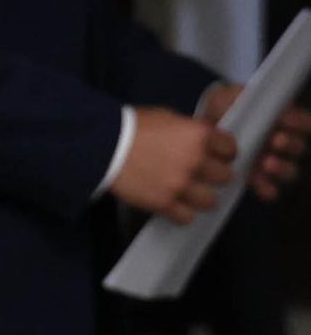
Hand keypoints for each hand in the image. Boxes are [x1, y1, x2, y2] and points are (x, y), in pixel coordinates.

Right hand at [109, 107, 234, 222]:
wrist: (103, 146)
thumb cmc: (133, 126)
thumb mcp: (167, 117)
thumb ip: (190, 131)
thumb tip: (204, 141)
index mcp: (198, 136)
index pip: (231, 149)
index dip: (223, 152)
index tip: (216, 155)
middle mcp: (195, 161)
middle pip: (225, 177)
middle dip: (214, 175)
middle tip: (201, 173)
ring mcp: (180, 185)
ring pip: (210, 201)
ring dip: (201, 197)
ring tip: (188, 192)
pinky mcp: (164, 203)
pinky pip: (187, 217)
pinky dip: (182, 213)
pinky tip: (174, 204)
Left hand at [200, 83, 310, 202]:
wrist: (202, 128)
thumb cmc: (224, 108)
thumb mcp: (231, 96)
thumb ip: (242, 94)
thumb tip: (250, 97)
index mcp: (282, 121)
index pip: (303, 123)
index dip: (299, 122)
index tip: (285, 119)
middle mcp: (282, 143)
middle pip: (298, 147)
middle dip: (290, 144)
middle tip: (276, 140)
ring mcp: (271, 162)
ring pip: (289, 171)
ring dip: (281, 168)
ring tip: (267, 163)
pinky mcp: (257, 179)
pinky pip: (270, 190)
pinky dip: (266, 188)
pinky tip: (256, 182)